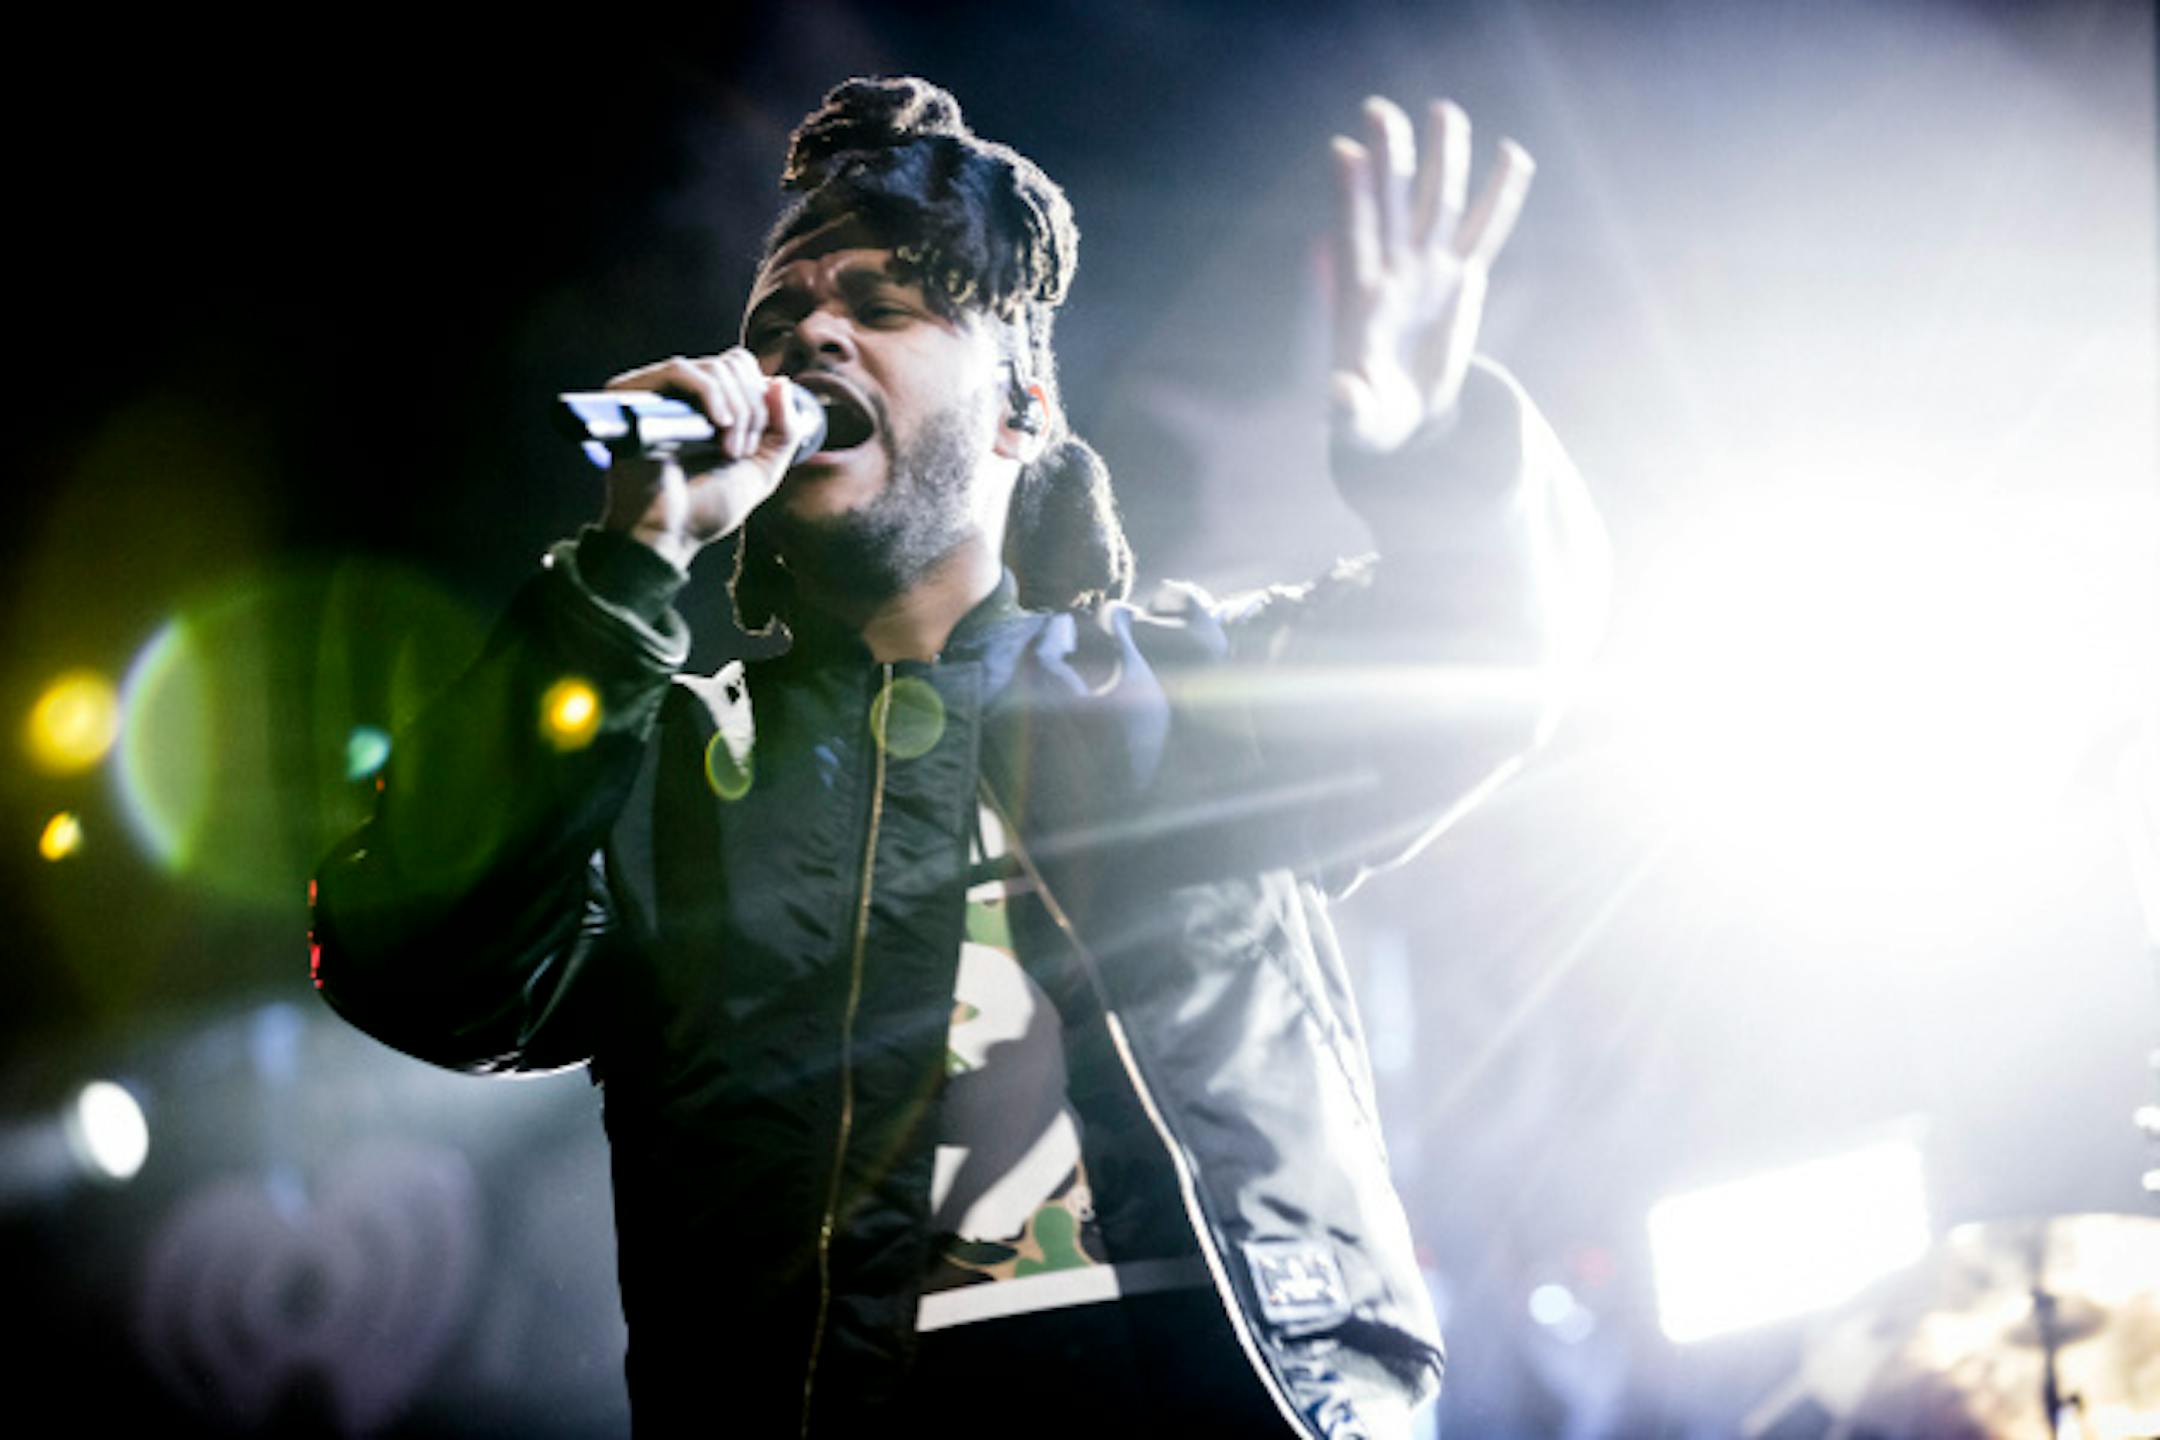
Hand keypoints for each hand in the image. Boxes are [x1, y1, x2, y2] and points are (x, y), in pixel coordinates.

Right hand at [596, 350, 813, 568]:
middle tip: (740, 451)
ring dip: (737, 411)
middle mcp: (682, 394)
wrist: (669, 533)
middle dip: (753, 408)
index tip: (754, 443)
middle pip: (733, 363)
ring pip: (714, 367)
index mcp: (708, 405)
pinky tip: (719, 425)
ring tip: (728, 451)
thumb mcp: (762, 468)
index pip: (742, 367)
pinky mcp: (634, 394)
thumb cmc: (707, 507)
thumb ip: (783, 428)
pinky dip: (711, 394)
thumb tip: (779, 381)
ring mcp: (658, 392)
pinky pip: (680, 370)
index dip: (761, 399)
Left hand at [1330, 97, 1533, 453]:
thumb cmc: (1368, 419)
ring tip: (1445, 111)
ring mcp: (1430, 270)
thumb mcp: (1355, 420)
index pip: (1353, 235)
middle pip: (1392, 204)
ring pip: (1438, 203)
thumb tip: (1337, 396)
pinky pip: (1485, 230)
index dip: (1348, 197)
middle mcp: (1395, 272)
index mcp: (1361, 298)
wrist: (1400, 417)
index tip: (1343, 153)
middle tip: (1380, 110)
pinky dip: (1501, 196)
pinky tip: (1513, 156)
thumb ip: (1347, 407)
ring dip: (1442, 159)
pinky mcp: (1462, 278)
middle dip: (1389, 159)